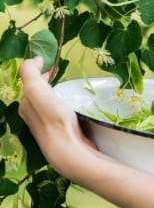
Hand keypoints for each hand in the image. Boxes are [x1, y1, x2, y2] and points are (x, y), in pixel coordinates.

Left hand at [18, 57, 95, 180]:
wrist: (68, 148)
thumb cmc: (52, 117)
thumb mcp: (35, 88)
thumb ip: (30, 71)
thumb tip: (36, 59)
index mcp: (25, 104)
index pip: (30, 82)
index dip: (39, 70)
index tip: (53, 64)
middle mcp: (33, 115)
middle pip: (39, 92)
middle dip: (47, 80)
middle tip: (60, 72)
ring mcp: (47, 125)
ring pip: (49, 102)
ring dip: (57, 92)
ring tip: (68, 86)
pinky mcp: (61, 131)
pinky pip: (60, 112)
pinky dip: (64, 103)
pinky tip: (73, 104)